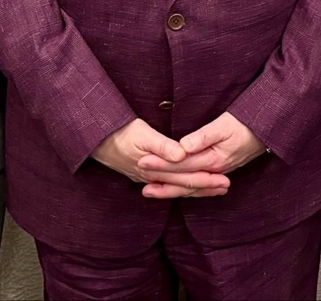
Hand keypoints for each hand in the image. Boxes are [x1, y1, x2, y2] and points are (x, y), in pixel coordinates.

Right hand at [94, 119, 229, 199]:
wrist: (93, 140)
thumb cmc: (118, 132)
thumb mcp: (141, 133)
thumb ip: (162, 145)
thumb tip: (183, 154)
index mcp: (155, 168)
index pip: (186, 178)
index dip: (206, 179)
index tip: (224, 180)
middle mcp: (152, 178)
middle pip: (183, 185)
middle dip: (205, 187)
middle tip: (226, 186)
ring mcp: (147, 178)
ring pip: (176, 187)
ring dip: (196, 189)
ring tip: (214, 188)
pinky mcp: (144, 175)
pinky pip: (167, 184)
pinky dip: (180, 187)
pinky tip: (187, 188)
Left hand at [139, 112, 266, 181]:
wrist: (267, 129)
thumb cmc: (245, 123)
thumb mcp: (224, 125)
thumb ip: (203, 137)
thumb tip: (182, 146)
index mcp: (213, 159)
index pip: (181, 164)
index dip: (161, 163)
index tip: (142, 161)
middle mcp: (215, 170)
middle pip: (184, 180)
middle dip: (161, 181)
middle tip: (141, 183)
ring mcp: (218, 172)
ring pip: (190, 187)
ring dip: (170, 190)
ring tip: (150, 192)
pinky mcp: (220, 171)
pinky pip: (198, 185)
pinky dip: (184, 190)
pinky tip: (175, 190)